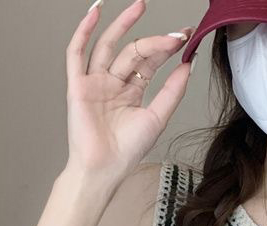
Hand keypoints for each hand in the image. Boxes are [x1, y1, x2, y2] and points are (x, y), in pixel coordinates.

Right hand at [65, 0, 193, 182]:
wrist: (105, 168)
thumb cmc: (128, 151)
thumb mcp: (158, 117)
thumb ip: (173, 91)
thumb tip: (189, 65)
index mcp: (132, 92)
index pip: (150, 62)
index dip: (167, 49)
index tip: (186, 37)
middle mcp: (113, 84)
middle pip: (134, 52)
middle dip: (155, 41)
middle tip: (176, 33)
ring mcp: (95, 82)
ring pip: (109, 46)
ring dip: (123, 24)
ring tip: (140, 6)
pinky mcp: (77, 85)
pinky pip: (77, 52)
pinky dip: (84, 31)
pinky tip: (96, 12)